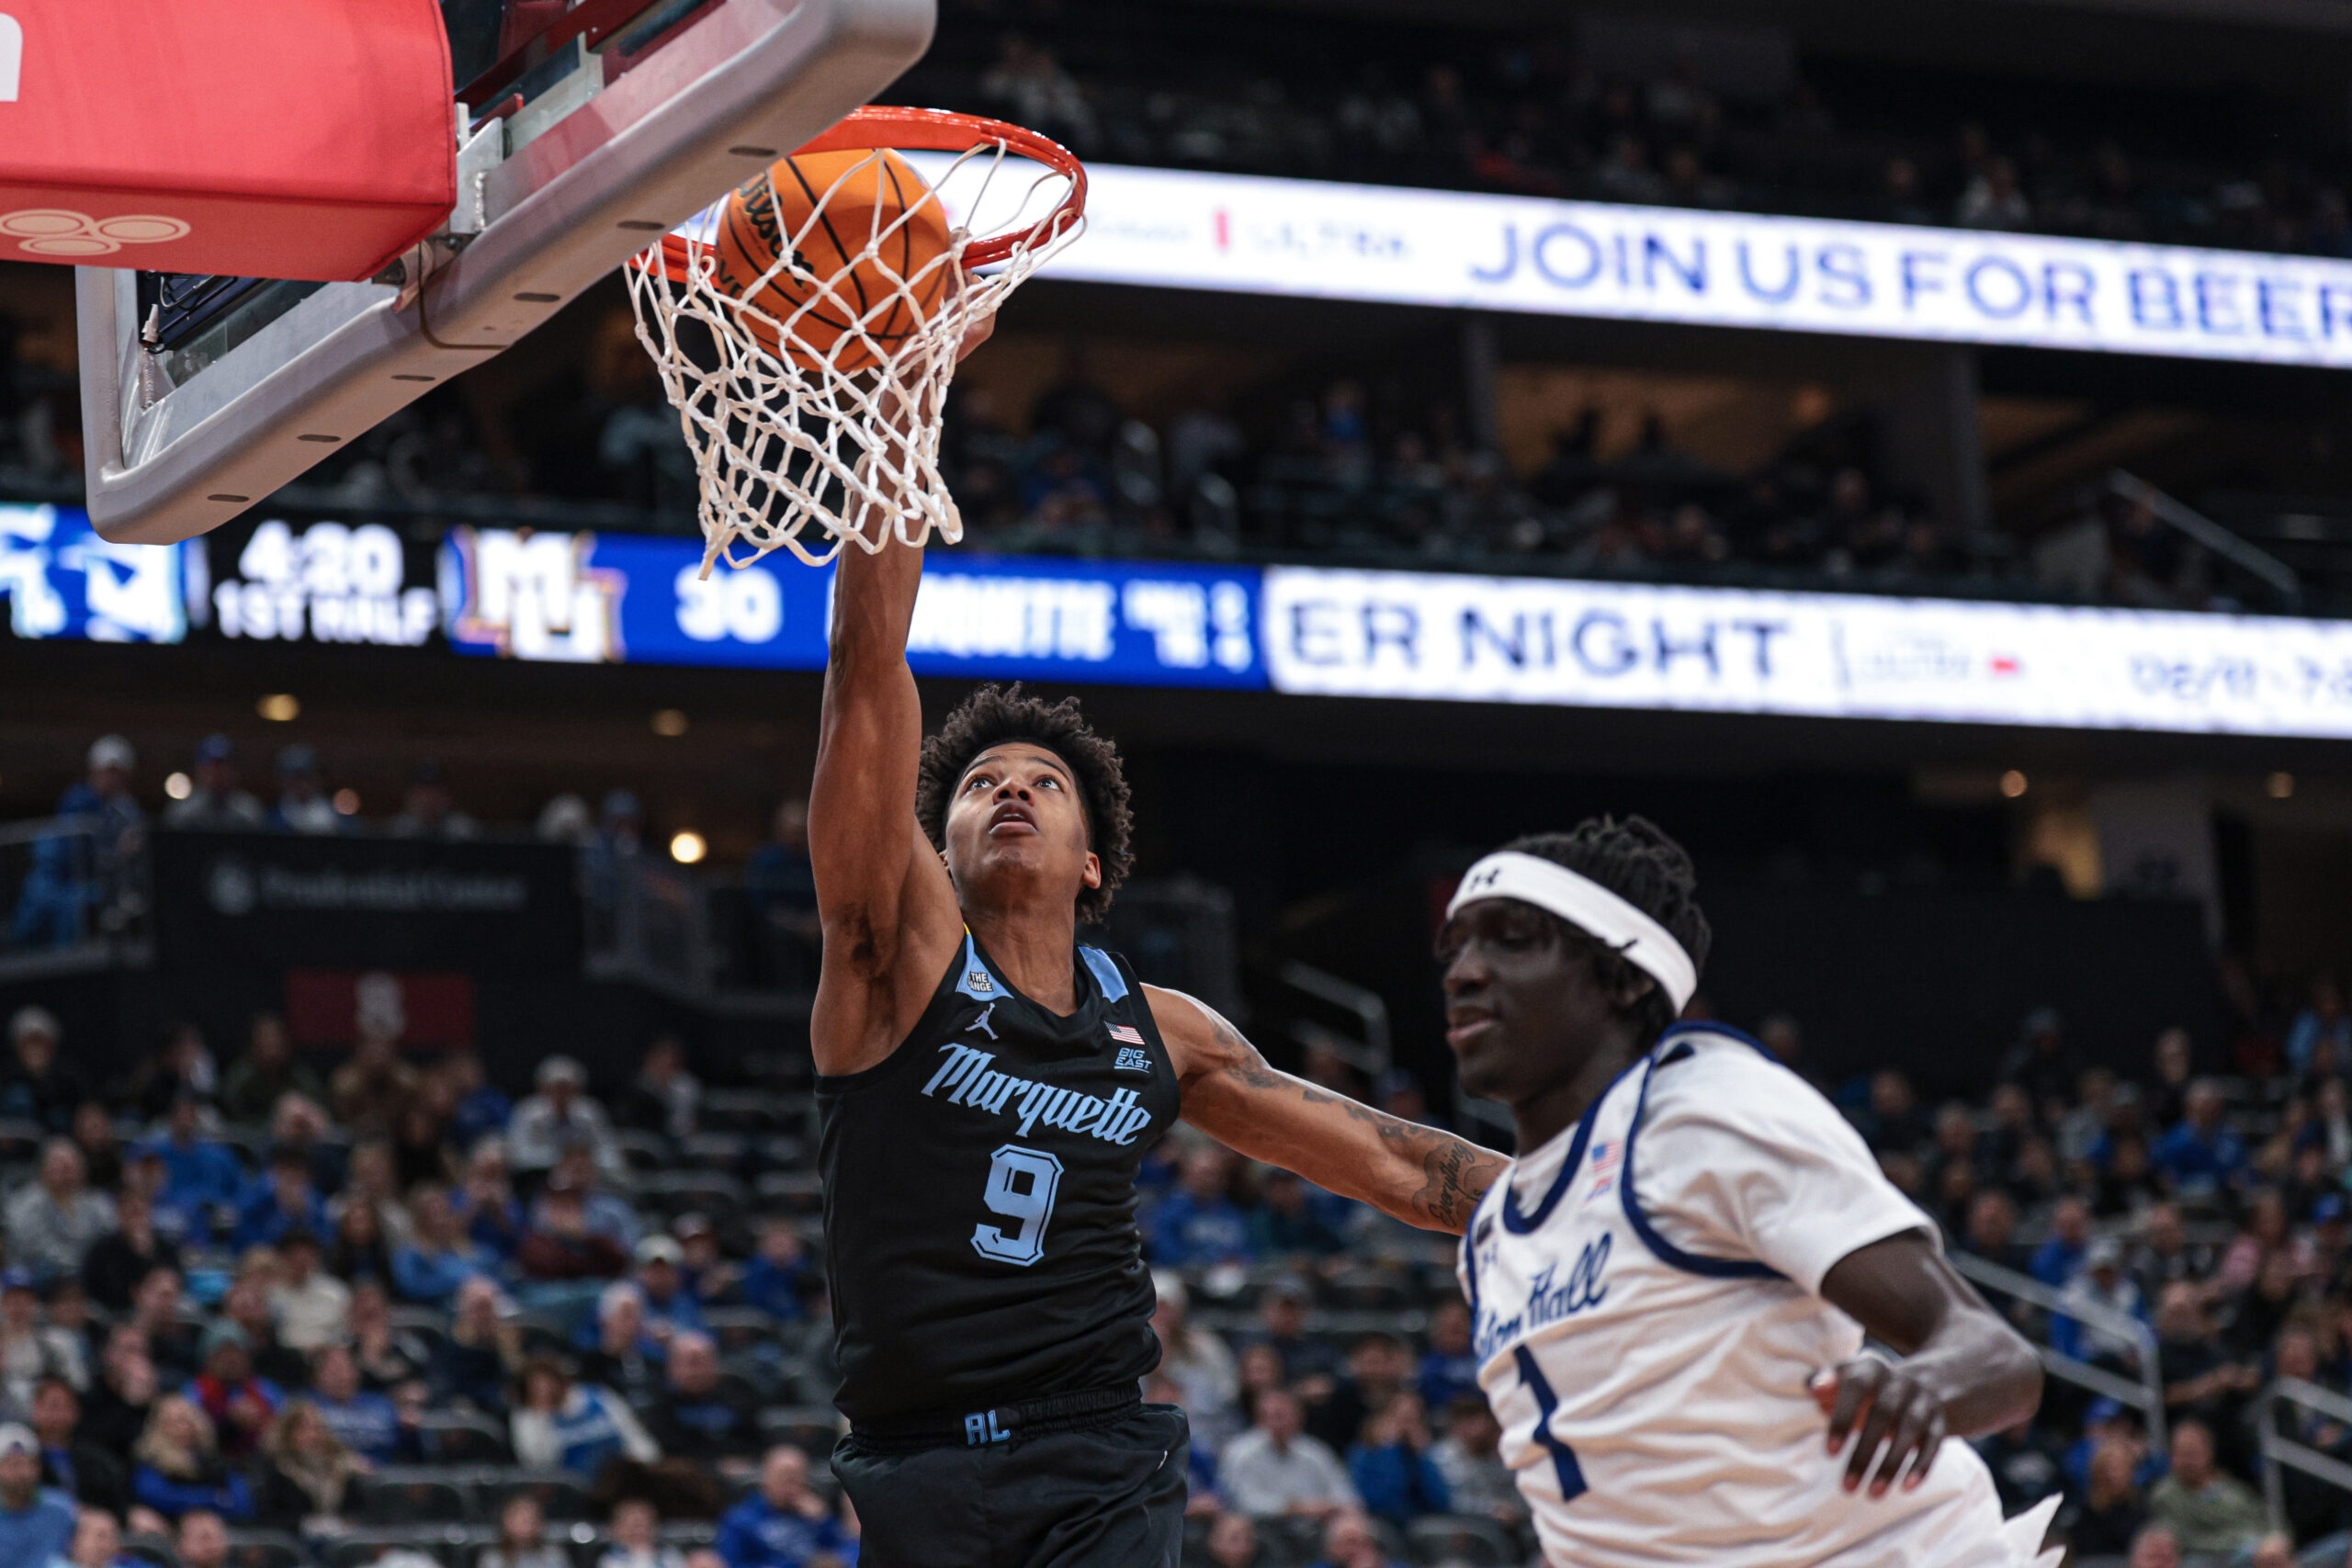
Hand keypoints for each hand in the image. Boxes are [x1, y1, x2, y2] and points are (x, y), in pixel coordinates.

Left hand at [1812, 1360, 1948, 1497]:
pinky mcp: (1940, 1422)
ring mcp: (1923, 1402)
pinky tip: (1906, 1488)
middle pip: (1882, 1415)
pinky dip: (1921, 1466)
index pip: (1855, 1387)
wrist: (1925, 1384)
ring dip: (1891, 1466)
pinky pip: (1933, 1444)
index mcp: (1871, 1369)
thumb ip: (1825, 1384)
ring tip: (1872, 1494)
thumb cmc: (1869, 1391)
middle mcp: (1900, 1382)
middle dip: (1863, 1454)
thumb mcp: (1849, 1380)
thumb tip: (1812, 1386)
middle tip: (1846, 1487)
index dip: (1843, 1417)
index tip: (1830, 1452)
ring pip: (1909, 1431)